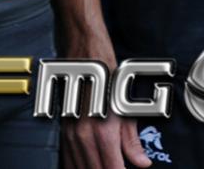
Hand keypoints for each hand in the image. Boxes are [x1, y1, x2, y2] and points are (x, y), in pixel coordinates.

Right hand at [58, 34, 148, 168]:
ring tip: (105, 167)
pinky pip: (67, 156)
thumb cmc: (105, 69)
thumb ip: (131, 139)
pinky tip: (85, 166)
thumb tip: (141, 162)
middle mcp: (83, 134)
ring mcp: (69, 131)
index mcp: (102, 130)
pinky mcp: (62, 126)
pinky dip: (76, 165)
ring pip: (77, 167)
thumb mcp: (125, 103)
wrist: (82, 47)